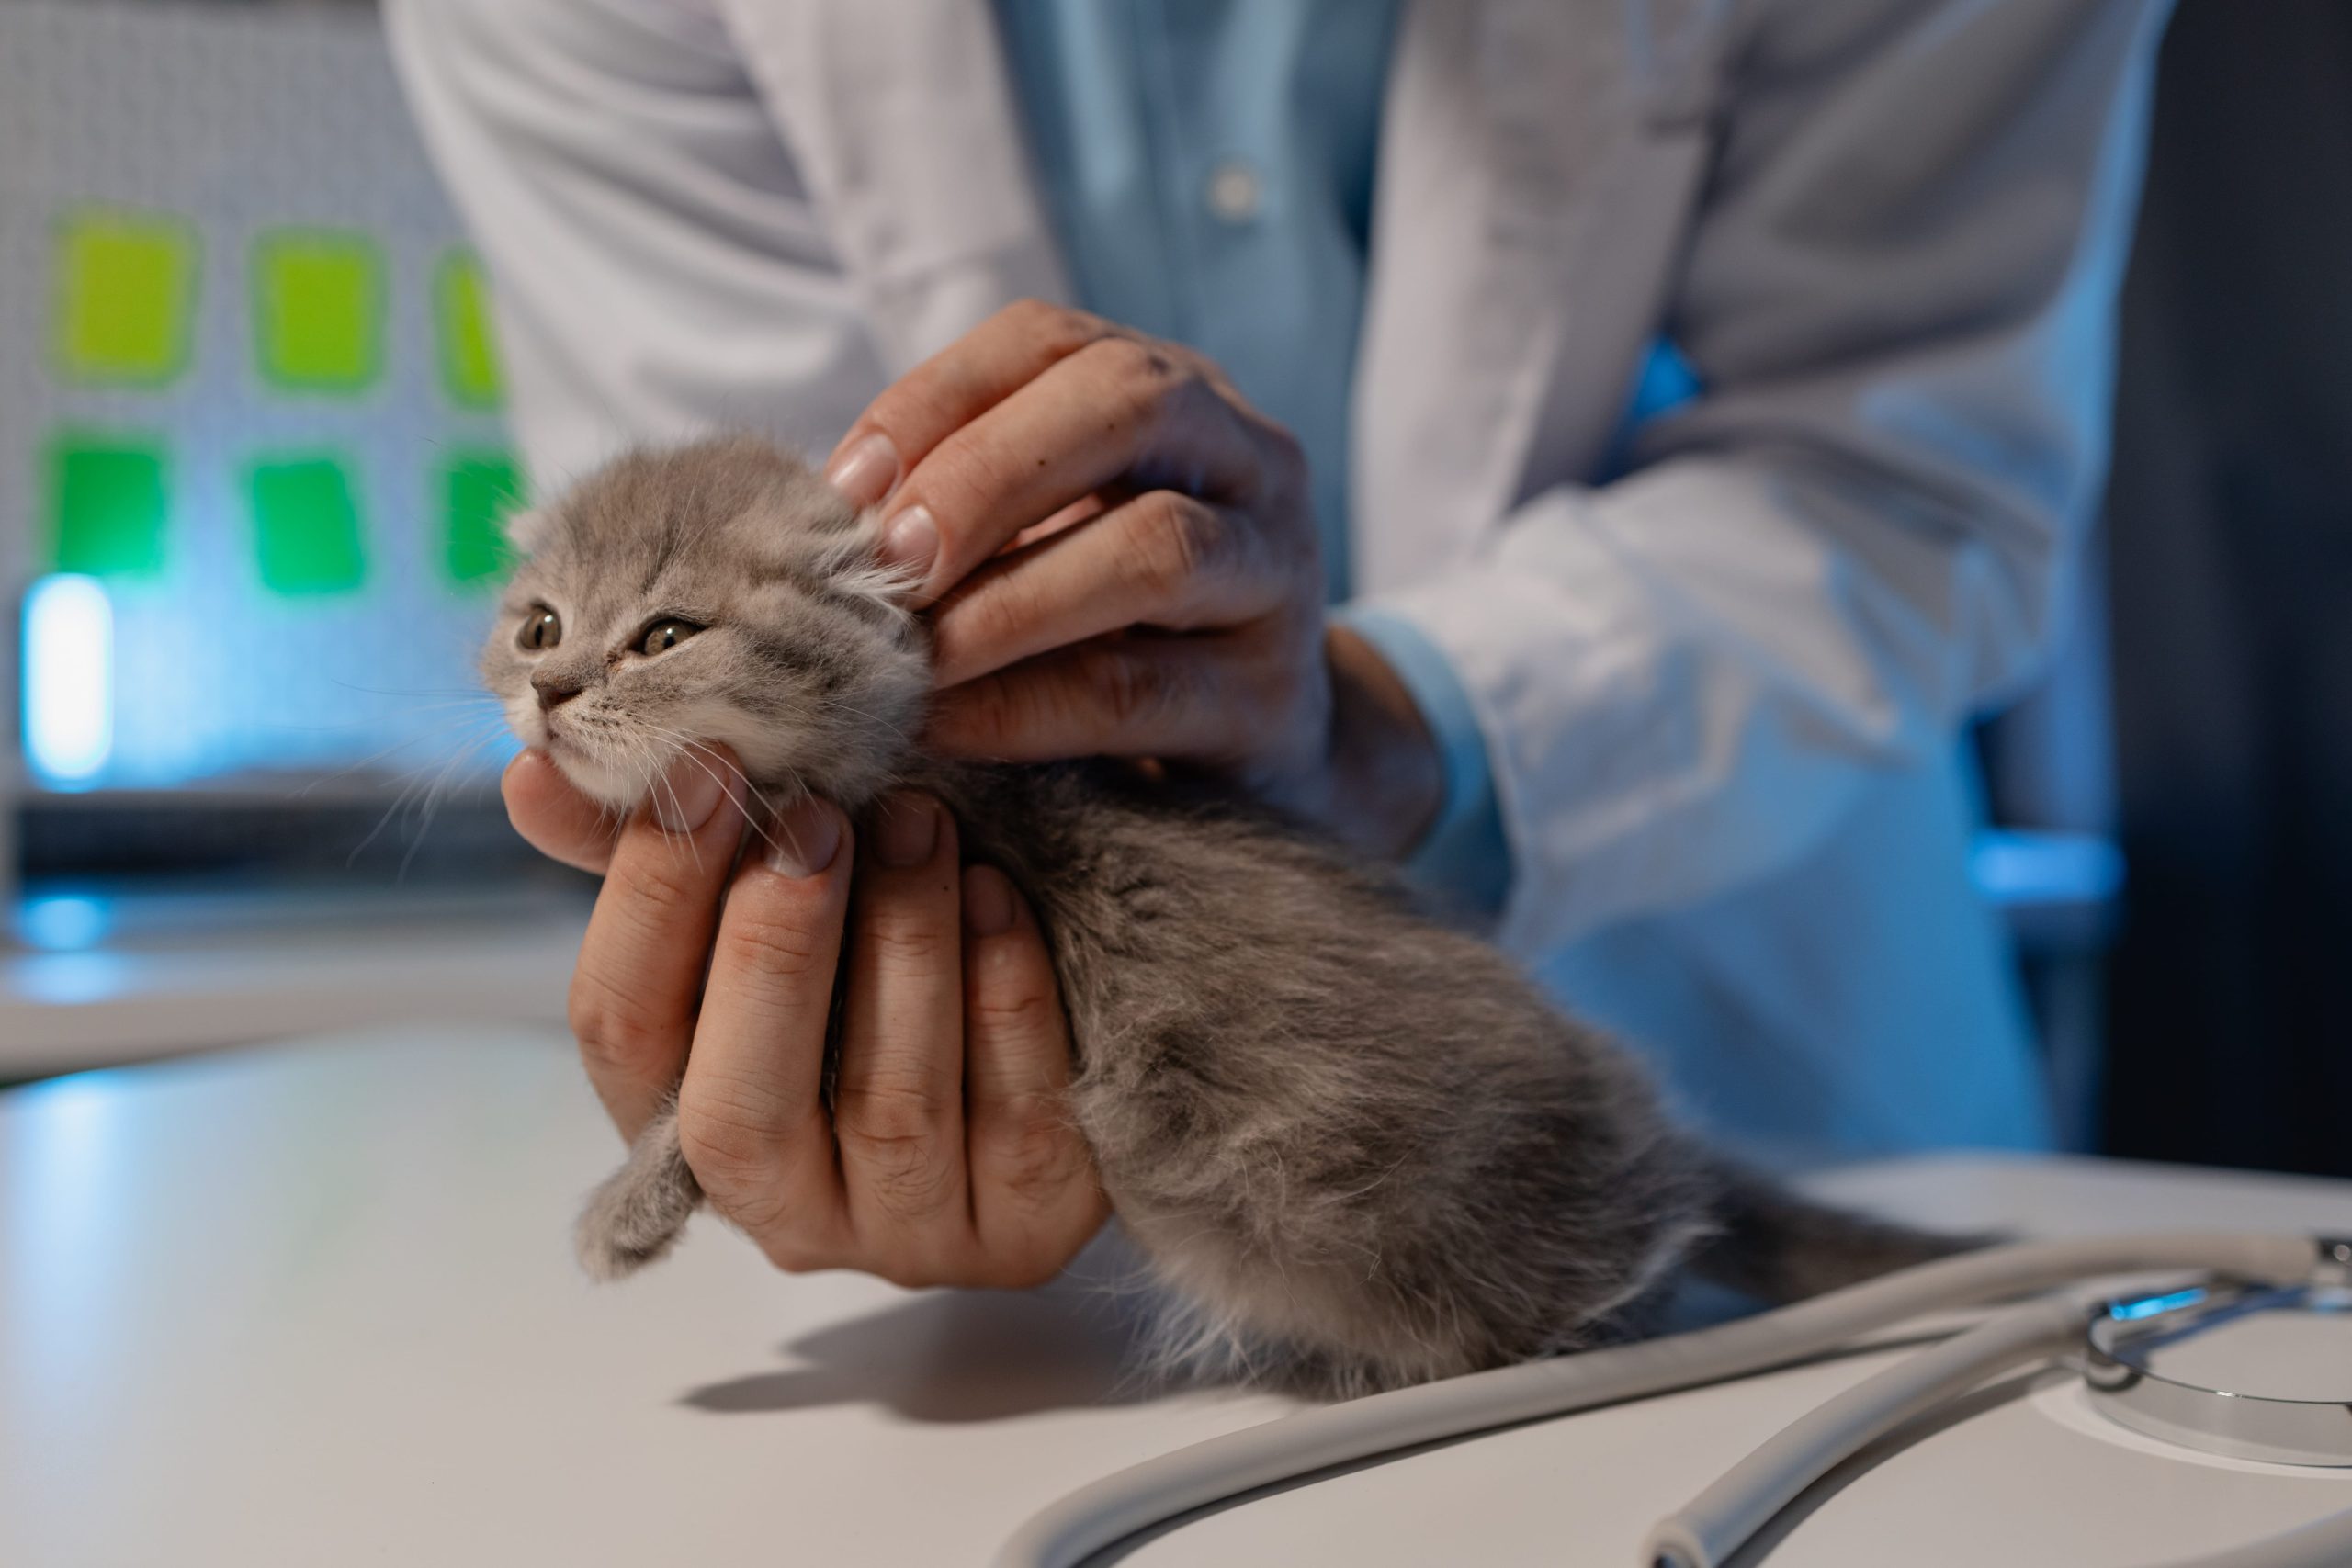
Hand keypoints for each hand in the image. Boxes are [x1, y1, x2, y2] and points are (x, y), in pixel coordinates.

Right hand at [507, 748, 1108, 1288]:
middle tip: (819, 814)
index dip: (651, 897)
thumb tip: (534, 774)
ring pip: (891, 1107)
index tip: (707, 766)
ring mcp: (906, 1234)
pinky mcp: (1025, 1230)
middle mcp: (783, 1207)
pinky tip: (996, 896)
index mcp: (679, 1124)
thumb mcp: (767, 905)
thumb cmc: (874, 962)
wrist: (1065, 1041)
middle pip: (741, 1108)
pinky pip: (1014, 1116)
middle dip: (773, 948)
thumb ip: (659, 852)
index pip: (620, 1032)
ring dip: (901, 947)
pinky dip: (1003, 996)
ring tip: (921, 823)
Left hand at [824, 300, 1443, 860]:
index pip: (1051, 341)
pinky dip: (1028, 706)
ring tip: (912, 655)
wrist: (1255, 749)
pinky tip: (949, 724)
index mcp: (1176, 391)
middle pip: (1128, 404)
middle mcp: (1248, 458)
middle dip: (987, 475)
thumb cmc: (1116, 624)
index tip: (842, 488)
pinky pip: (1143, 691)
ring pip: (1158, 549)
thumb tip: (816, 522)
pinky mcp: (1270, 699)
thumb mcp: (1051, 532)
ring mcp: (1275, 573)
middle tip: (888, 561)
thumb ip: (963, 506)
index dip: (935, 399)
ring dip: (1010, 601)